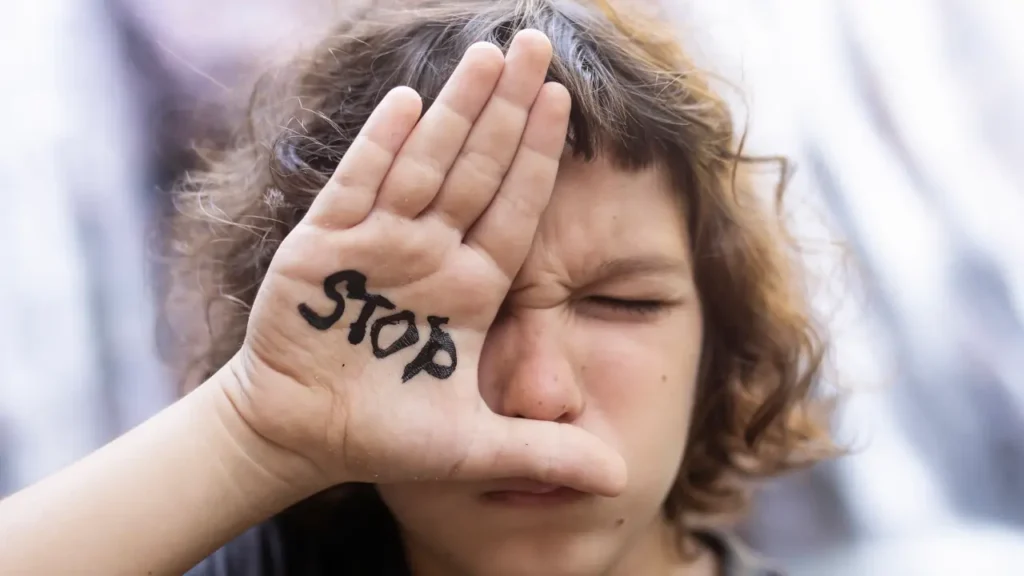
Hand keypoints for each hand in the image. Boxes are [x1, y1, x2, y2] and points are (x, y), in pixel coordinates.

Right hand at [222, 30, 626, 496]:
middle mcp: (430, 253)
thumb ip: (543, 453)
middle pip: (477, 167)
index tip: (566, 102)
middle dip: (506, 107)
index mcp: (471, 287)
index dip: (540, 157)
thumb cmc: (384, 436)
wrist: (302, 436)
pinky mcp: (324, 246)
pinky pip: (357, 185)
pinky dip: (380, 146)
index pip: (516, 209)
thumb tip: (618, 479)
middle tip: (535, 43)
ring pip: (424, 162)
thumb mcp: (473, 446)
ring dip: (455, 109)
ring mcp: (377, 243)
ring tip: (486, 53)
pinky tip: (409, 101)